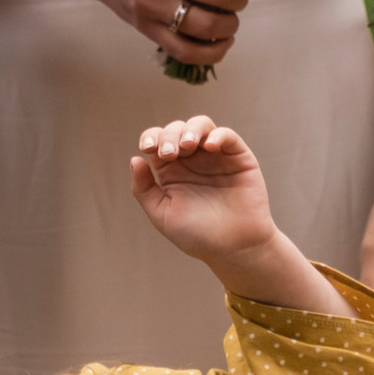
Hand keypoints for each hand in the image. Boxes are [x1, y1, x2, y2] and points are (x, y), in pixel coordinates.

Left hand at [130, 114, 276, 252]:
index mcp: (172, 170)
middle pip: (177, 129)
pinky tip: (209, 146)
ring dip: (191, 129)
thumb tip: (135, 159)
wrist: (235, 249)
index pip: (158, 140)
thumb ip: (144, 189)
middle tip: (169, 154)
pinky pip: (227, 136)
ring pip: (200, 125)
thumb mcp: (163, 215)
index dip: (151, 137)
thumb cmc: (199, 236)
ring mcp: (215, 157)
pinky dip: (217, 135)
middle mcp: (192, 160)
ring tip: (187, 145)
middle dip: (169, 136)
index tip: (149, 148)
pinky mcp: (238, 158)